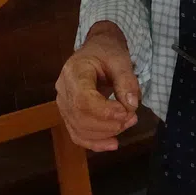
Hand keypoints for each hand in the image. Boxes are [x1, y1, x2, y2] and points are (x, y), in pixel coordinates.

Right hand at [56, 22, 141, 151]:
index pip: (83, 99)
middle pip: (80, 117)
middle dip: (109, 124)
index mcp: (73, 71)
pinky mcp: (68, 115)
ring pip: (79, 129)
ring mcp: (63, 104)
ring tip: (128, 123)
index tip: (126, 112)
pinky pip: (78, 134)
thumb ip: (127, 81)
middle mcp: (63, 89)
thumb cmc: (107, 52)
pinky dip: (95, 143)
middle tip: (132, 118)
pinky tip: (113, 144)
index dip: (105, 111)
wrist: (96, 51)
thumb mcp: (120, 59)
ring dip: (106, 133)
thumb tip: (131, 105)